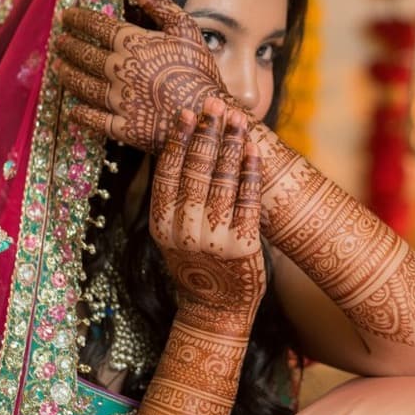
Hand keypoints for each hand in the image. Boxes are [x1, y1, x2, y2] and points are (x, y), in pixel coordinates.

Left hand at [56, 0, 226, 152]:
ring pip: (84, 86)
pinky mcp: (124, 127)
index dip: (78, 19)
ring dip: (68, 76)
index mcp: (133, 45)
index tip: (66, 16)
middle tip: (59, 42)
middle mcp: (120, 71)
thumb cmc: (200, 69)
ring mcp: (120, 101)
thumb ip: (157, 2)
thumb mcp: (185, 28)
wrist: (210, 113)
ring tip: (58, 69)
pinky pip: (95, 120)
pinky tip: (72, 111)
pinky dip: (81, 115)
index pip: (97, 27)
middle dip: (69, 47)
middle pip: (85, 56)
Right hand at [151, 98, 264, 334]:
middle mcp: (184, 233)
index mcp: (162, 227)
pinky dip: (250, 172)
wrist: (217, 310)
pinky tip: (253, 150)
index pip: (168, 175)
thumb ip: (177, 201)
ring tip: (237, 118)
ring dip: (230, 146)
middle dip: (206, 134)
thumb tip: (184, 149)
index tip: (186, 113)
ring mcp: (213, 240)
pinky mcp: (242, 247)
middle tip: (214, 104)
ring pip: (221, 183)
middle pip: (195, 173)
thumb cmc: (197, 266)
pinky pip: (247, 201)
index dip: (178, 142)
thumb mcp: (175, 237)